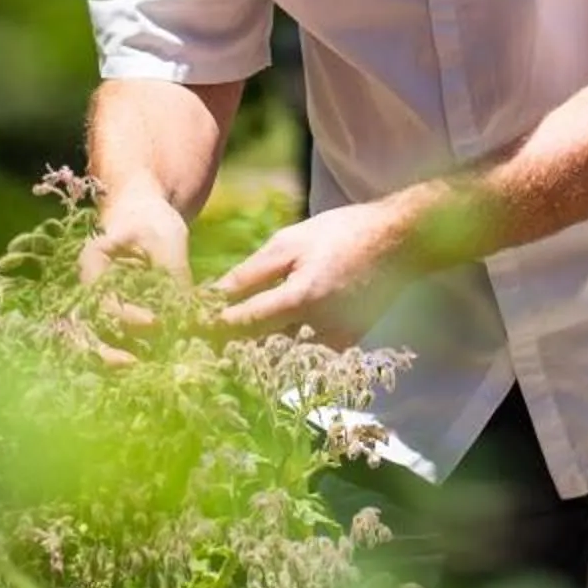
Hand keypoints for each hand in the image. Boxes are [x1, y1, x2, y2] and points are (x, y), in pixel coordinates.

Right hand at [78, 195, 189, 365]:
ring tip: (139, 371)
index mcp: (92, 263)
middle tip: (134, 365)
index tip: (158, 323)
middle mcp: (85, 289)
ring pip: (91, 340)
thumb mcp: (168, 241)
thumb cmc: (152, 222)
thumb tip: (196, 319)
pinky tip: (145, 364)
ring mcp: (93, 305)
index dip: (127, 316)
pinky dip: (122, 353)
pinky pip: (108, 341)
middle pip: (84, 328)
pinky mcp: (109, 318)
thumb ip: (177, 279)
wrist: (143, 216)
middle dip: (104, 351)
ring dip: (110, 358)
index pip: (101, 298)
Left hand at [210, 195, 419, 341]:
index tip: (187, 330)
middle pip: (260, 347)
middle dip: (233, 343)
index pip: (242, 324)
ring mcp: (337, 342)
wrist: (399, 242)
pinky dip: (288, 341)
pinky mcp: (347, 345)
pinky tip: (280, 325)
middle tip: (206, 336)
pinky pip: (306, 351)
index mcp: (301, 300)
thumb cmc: (341, 234)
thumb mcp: (289, 244)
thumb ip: (249, 274)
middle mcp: (319, 330)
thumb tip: (212, 296)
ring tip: (241, 329)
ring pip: (283, 352)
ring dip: (259, 344)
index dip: (211, 329)